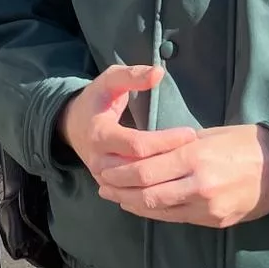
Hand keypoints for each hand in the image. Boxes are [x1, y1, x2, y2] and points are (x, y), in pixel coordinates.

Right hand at [57, 64, 198, 178]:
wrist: (72, 125)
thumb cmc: (96, 100)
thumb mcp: (109, 81)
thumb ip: (132, 75)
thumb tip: (158, 73)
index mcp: (100, 135)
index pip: (137, 145)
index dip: (166, 140)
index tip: (190, 133)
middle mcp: (99, 161)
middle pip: (140, 170)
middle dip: (170, 161)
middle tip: (197, 153)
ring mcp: (103, 177)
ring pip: (139, 188)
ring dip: (165, 178)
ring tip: (190, 166)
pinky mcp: (109, 187)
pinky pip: (135, 194)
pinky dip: (156, 190)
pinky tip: (177, 180)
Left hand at [96, 124, 268, 227]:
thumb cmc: (245, 142)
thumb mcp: (209, 135)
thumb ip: (178, 146)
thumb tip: (147, 154)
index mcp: (195, 156)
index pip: (145, 169)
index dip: (120, 172)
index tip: (104, 168)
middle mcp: (199, 184)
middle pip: (146, 193)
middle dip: (120, 190)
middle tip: (102, 185)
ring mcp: (208, 207)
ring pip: (159, 210)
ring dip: (133, 204)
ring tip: (115, 197)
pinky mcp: (215, 220)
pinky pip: (177, 217)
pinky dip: (156, 212)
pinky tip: (143, 206)